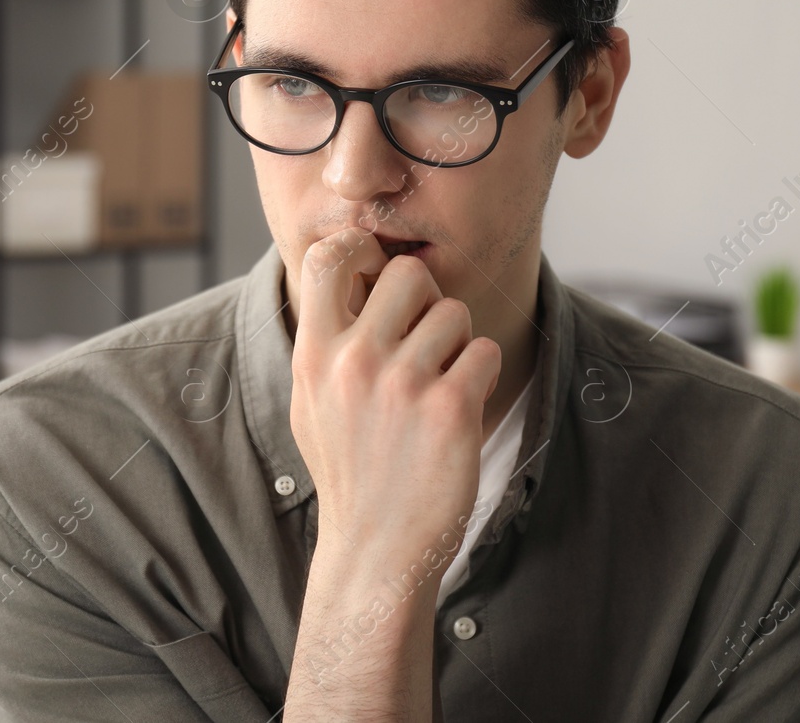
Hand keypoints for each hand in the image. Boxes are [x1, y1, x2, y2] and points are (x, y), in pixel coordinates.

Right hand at [288, 227, 500, 569]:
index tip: (377, 276)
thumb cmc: (350, 469)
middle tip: (423, 341)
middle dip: (426, 300)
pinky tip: (460, 408)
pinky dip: (482, 374)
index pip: (328, 256)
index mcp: (315, 354)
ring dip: (458, 343)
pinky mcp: (451, 409)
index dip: (360, 251)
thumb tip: (350, 268)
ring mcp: (403, 384)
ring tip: (439, 385)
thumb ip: (327, 338)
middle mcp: (354, 361)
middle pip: (409, 272)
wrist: (376, 548)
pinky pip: (486, 351)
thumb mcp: (312, 401)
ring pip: (455, 312)